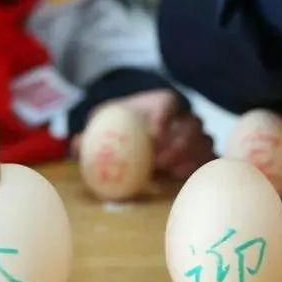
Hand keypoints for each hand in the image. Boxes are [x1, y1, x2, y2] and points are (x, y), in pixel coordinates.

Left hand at [73, 89, 215, 178]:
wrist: (141, 136)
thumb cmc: (123, 127)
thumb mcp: (106, 126)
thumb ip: (92, 136)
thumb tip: (75, 146)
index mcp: (163, 102)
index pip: (169, 102)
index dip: (165, 116)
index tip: (153, 134)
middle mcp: (185, 116)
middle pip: (191, 124)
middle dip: (177, 143)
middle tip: (158, 160)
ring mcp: (198, 135)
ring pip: (202, 142)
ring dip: (186, 157)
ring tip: (167, 173)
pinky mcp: (203, 154)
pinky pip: (207, 159)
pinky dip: (195, 168)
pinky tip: (177, 178)